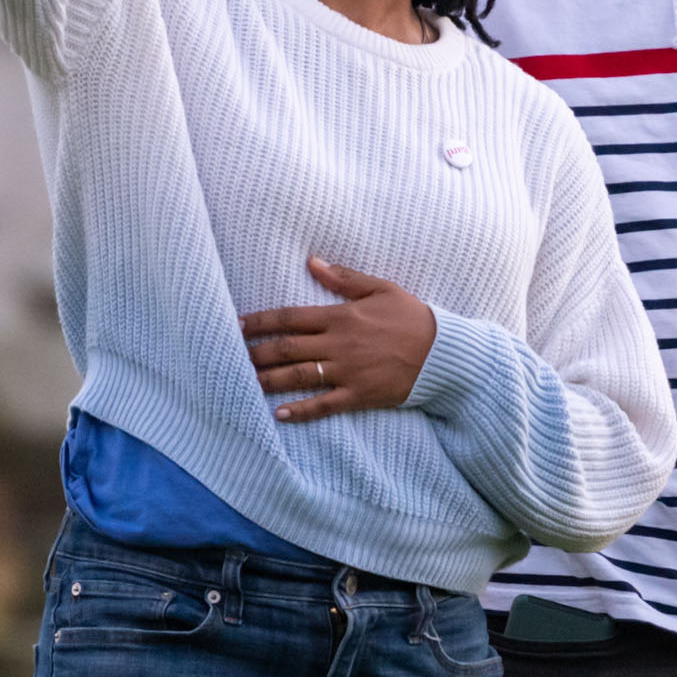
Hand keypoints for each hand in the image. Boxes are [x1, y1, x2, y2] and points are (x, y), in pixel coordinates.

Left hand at [240, 258, 437, 422]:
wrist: (442, 353)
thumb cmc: (412, 317)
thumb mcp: (381, 288)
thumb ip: (344, 278)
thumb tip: (312, 262)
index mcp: (341, 316)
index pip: (291, 318)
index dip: (261, 321)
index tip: (239, 324)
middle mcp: (339, 344)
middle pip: (287, 348)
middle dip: (257, 351)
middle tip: (233, 355)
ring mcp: (347, 372)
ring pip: (298, 376)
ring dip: (269, 379)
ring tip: (247, 380)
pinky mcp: (359, 395)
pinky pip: (324, 404)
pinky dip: (300, 411)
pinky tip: (279, 414)